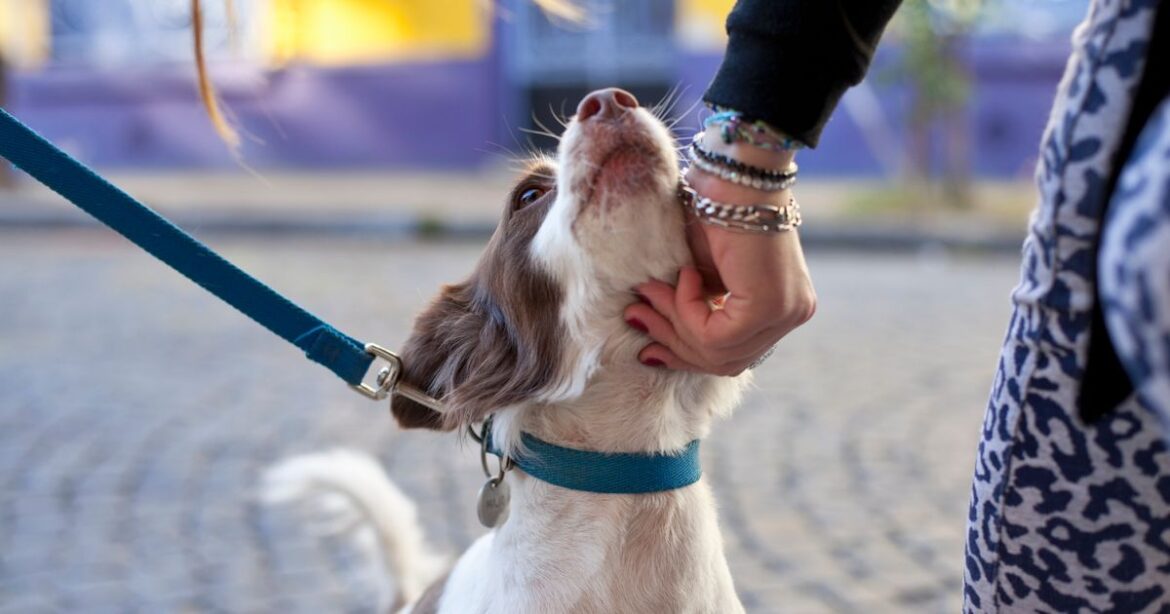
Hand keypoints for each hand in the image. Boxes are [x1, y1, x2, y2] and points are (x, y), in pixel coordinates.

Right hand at [623, 135, 815, 374]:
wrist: (736, 169)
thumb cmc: (715, 204)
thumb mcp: (699, 270)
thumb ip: (690, 306)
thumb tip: (649, 345)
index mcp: (782, 306)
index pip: (732, 353)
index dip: (682, 349)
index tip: (642, 328)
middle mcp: (792, 313)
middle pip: (725, 361)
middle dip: (673, 342)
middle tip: (635, 313)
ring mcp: (787, 312)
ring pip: (718, 353)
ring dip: (675, 321)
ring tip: (655, 287)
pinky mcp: (771, 306)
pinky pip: (716, 334)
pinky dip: (688, 309)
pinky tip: (686, 273)